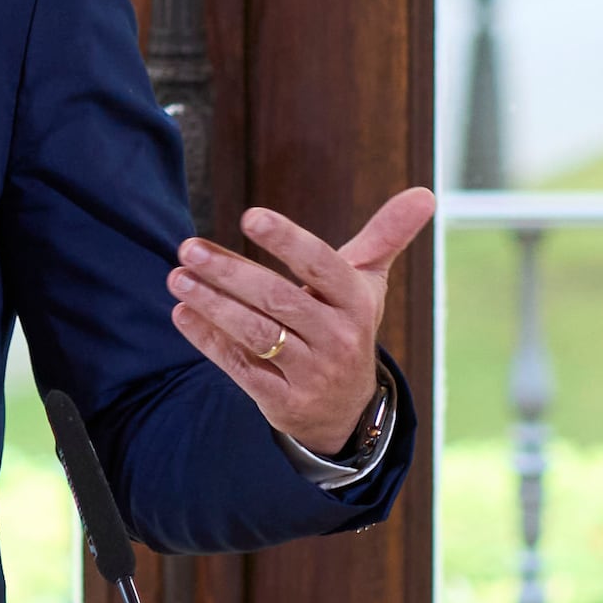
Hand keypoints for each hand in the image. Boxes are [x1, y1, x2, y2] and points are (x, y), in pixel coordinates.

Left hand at [169, 187, 432, 452]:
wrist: (347, 410)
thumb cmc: (348, 326)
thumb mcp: (368, 283)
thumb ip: (386, 235)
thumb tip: (425, 193)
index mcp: (357, 302)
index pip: (322, 266)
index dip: (287, 241)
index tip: (250, 216)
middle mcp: (339, 339)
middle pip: (279, 300)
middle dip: (230, 273)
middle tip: (188, 247)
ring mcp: (311, 374)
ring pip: (256, 335)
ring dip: (212, 305)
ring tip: (177, 277)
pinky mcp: (284, 402)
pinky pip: (240, 368)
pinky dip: (208, 340)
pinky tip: (182, 314)